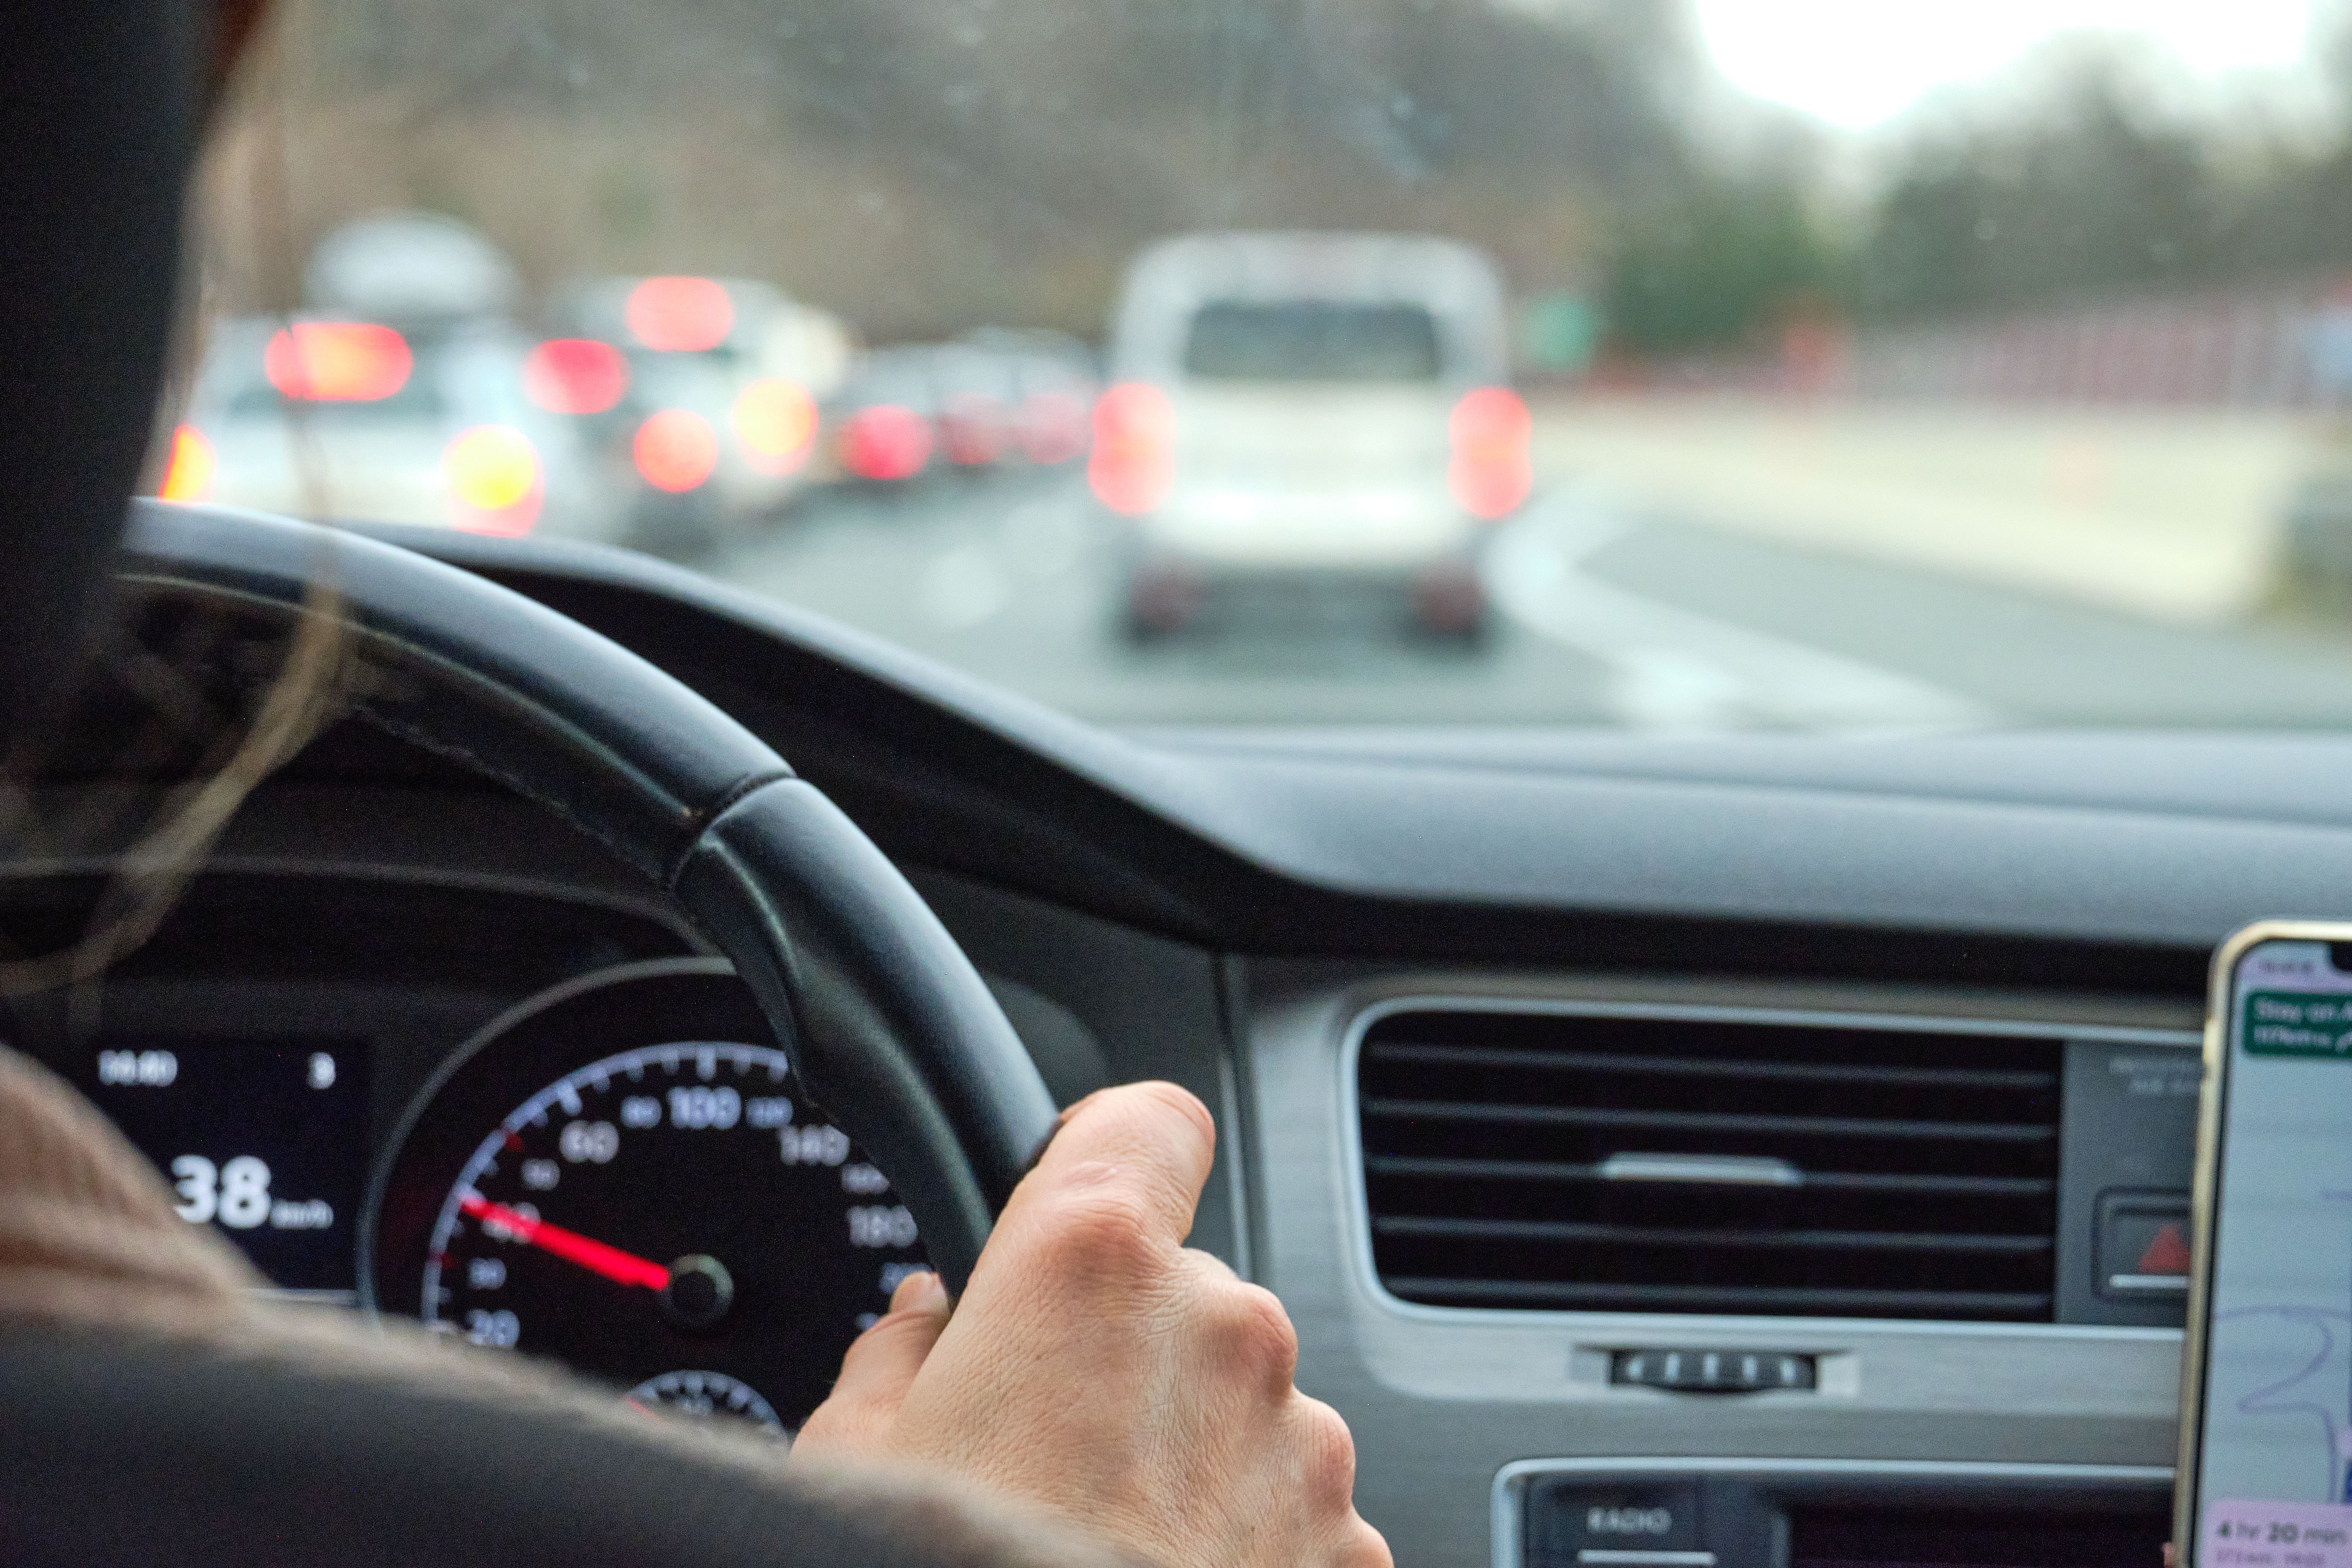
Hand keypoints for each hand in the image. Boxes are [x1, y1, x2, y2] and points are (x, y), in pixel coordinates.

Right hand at [793, 1081, 1388, 1567]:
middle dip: (1122, 1346)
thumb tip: (922, 1325)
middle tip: (1040, 1448)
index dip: (1109, 1151)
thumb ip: (899, 1360)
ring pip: (1239, 1400)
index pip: (1145, 1119)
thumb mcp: (851, 1465)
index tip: (1078, 1192)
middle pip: (1181, 1283)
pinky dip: (1237, 1536)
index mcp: (1090, 1266)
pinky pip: (1287, 1502)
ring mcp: (1298, 1441)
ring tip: (1092, 1544)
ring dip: (1183, 1448)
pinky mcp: (1348, 1543)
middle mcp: (1219, 1327)